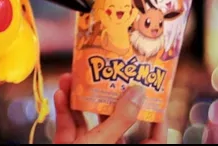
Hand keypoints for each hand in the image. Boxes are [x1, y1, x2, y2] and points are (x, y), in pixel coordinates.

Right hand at [53, 73, 167, 143]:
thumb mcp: (102, 143)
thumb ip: (121, 119)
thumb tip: (138, 93)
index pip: (152, 140)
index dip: (157, 119)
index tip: (153, 96)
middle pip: (117, 124)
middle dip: (110, 97)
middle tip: (111, 76)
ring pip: (89, 122)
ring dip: (81, 98)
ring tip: (75, 78)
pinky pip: (70, 129)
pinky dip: (64, 112)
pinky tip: (60, 94)